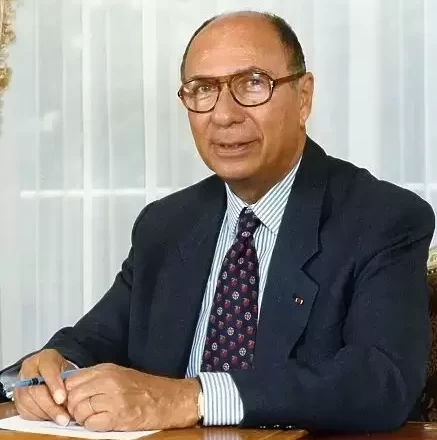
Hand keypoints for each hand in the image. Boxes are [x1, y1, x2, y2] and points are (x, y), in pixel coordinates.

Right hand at [14, 349, 74, 425]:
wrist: (51, 370)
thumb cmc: (61, 370)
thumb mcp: (69, 369)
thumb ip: (70, 380)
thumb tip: (74, 398)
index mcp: (45, 358)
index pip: (48, 370)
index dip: (54, 386)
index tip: (62, 399)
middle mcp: (29, 368)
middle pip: (35, 389)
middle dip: (50, 406)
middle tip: (63, 416)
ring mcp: (20, 381)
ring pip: (27, 401)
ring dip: (44, 413)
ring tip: (59, 418)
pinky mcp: (16, 395)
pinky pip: (23, 409)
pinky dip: (37, 416)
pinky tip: (49, 417)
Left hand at [65, 363, 200, 430]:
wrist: (168, 399)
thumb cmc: (144, 388)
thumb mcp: (120, 374)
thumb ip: (97, 378)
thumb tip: (71, 387)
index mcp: (107, 369)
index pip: (72, 380)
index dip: (68, 393)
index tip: (72, 400)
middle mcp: (108, 381)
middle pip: (72, 396)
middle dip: (73, 407)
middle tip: (81, 412)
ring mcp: (113, 399)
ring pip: (79, 410)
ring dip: (82, 418)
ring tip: (93, 418)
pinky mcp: (118, 417)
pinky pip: (91, 424)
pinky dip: (92, 426)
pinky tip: (102, 423)